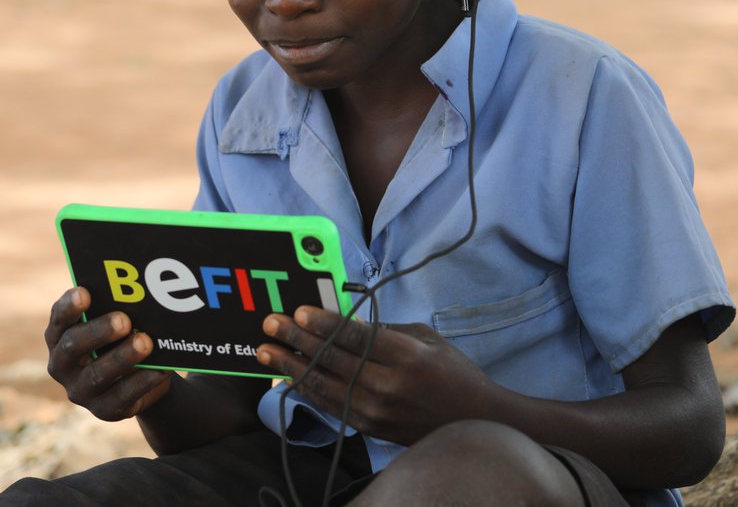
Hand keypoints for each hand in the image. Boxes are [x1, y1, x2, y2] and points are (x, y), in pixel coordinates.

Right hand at [44, 287, 172, 420]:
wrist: (144, 378)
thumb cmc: (125, 338)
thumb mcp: (118, 324)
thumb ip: (118, 310)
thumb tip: (139, 296)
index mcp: (60, 337)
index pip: (59, 319)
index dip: (69, 306)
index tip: (84, 292)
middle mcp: (62, 365)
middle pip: (73, 346)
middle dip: (99, 331)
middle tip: (124, 320)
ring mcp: (81, 390)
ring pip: (97, 375)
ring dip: (122, 357)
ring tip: (146, 342)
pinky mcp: (104, 410)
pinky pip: (122, 396)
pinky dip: (142, 382)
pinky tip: (160, 370)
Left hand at [257, 306, 500, 444]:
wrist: (471, 421)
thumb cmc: (452, 373)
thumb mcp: (425, 339)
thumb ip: (385, 331)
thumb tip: (347, 321)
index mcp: (406, 357)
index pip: (356, 337)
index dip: (324, 323)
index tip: (298, 311)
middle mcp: (388, 385)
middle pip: (333, 359)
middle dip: (297, 339)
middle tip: (271, 323)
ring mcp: (376, 410)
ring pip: (324, 385)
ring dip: (291, 366)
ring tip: (266, 351)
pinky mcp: (369, 426)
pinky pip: (329, 405)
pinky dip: (305, 390)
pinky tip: (287, 378)